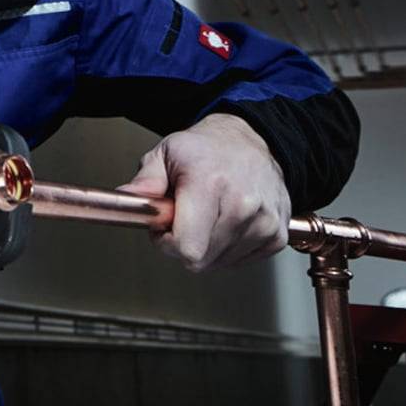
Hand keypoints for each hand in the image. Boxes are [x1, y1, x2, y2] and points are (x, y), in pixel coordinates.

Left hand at [118, 113, 289, 271]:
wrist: (254, 142)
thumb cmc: (208, 149)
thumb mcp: (166, 152)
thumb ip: (145, 181)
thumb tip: (127, 199)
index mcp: (210, 184)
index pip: (187, 247)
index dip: (166, 243)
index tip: (164, 228)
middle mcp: (242, 205)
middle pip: (201, 260)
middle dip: (184, 244)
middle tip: (184, 217)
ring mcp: (264, 223)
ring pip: (219, 263)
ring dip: (206, 246)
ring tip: (207, 215)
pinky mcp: (277, 236)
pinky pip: (240, 261)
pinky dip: (228, 248)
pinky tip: (226, 222)